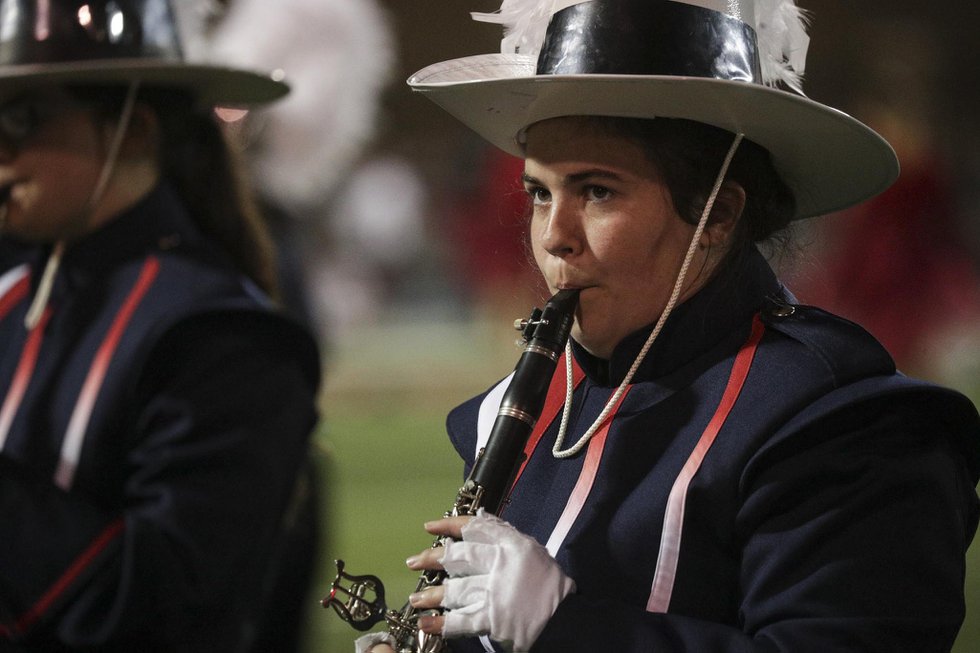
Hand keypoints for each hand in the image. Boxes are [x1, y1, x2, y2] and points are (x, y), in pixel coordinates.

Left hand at [406, 510, 574, 651]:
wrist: (565, 619)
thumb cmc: (549, 585)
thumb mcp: (532, 551)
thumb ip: (504, 535)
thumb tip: (479, 518)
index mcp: (513, 544)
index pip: (476, 528)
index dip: (449, 526)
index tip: (430, 527)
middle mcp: (502, 564)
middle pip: (459, 557)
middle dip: (432, 559)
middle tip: (413, 561)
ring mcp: (496, 592)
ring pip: (455, 589)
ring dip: (431, 595)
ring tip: (416, 598)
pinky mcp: (493, 619)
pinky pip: (461, 621)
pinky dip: (441, 624)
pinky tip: (426, 623)